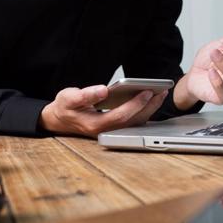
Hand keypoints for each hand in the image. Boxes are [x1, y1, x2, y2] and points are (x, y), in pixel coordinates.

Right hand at [39, 85, 167, 137]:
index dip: (135, 104)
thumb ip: (85, 95)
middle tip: (161, 91)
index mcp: (94, 125)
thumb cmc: (65, 107)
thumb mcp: (68, 97)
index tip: (147, 92)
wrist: (61, 119)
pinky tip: (151, 101)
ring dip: (149, 109)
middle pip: (133, 120)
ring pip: (135, 123)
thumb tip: (102, 91)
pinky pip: (133, 121)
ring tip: (160, 94)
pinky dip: (144, 111)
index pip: (120, 115)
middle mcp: (105, 131)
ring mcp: (111, 131)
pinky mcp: (115, 128)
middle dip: (149, 106)